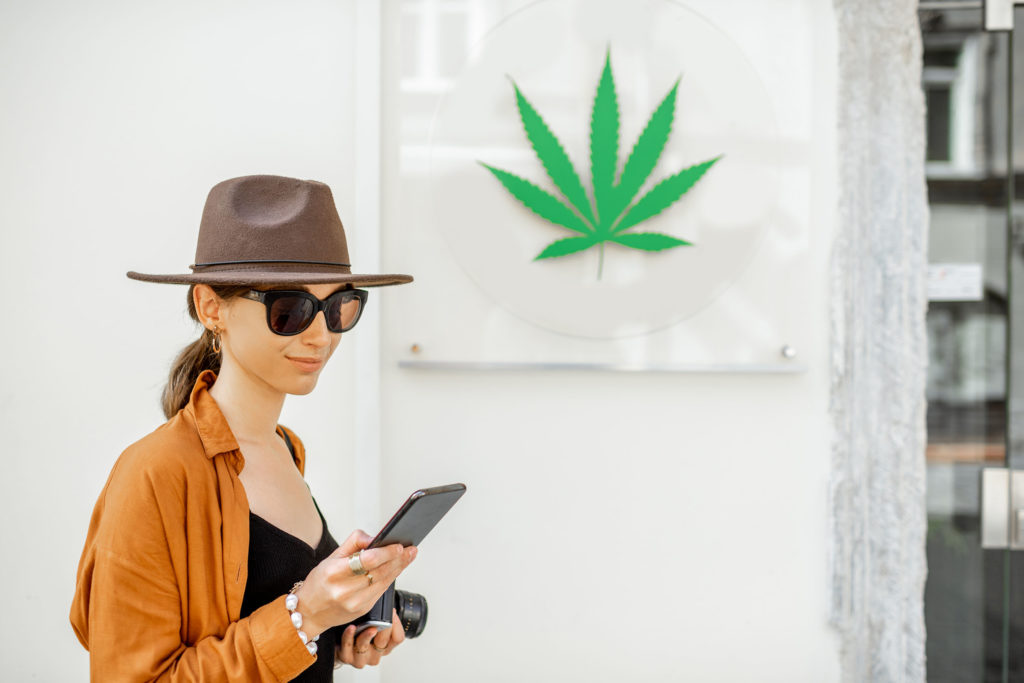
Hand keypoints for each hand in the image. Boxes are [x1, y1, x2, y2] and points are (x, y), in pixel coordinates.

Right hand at [294, 530, 416, 637]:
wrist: (309, 612)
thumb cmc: (320, 581)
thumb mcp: (331, 557)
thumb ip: (354, 543)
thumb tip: (374, 537)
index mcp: (334, 573)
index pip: (366, 561)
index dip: (386, 553)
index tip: (398, 545)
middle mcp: (344, 591)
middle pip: (379, 572)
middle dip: (398, 559)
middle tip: (411, 549)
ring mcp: (354, 603)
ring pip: (384, 582)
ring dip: (399, 568)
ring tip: (409, 556)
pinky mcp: (362, 610)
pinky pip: (381, 591)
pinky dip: (391, 578)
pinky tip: (397, 569)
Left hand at [336, 608, 406, 668]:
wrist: (339, 646)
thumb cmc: (359, 634)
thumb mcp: (374, 625)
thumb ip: (381, 617)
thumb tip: (387, 606)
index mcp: (385, 647)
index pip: (398, 638)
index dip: (396, 625)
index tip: (392, 612)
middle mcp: (375, 655)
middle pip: (383, 642)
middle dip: (383, 629)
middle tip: (381, 619)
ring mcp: (360, 658)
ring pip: (365, 646)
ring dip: (366, 635)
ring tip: (368, 627)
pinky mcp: (346, 658)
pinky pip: (347, 647)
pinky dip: (349, 636)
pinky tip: (351, 628)